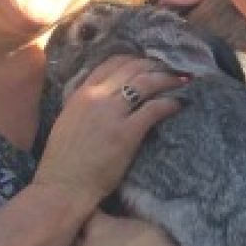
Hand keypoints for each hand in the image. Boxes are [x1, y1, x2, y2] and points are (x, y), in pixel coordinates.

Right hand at [32, 56, 185, 208]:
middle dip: (157, 65)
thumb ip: (86, 103)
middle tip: (173, 69)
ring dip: (169, 79)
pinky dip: (170, 102)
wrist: (63, 186)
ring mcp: (112, 114)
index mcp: (81, 93)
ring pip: (147, 82)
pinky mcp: (127, 133)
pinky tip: (179, 104)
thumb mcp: (68, 120)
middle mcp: (96, 97)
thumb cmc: (64, 160)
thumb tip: (108, 93)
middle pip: (134, 67)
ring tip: (183, 80)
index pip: (113, 62)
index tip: (150, 63)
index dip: (136, 59)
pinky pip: (155, 109)